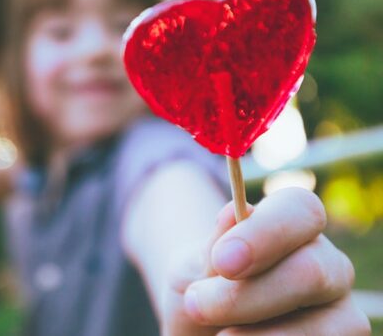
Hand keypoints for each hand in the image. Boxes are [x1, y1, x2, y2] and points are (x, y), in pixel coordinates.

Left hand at [161, 187, 370, 334]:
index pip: (301, 209)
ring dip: (255, 335)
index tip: (222, 261)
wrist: (202, 332)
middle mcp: (328, 263)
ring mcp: (340, 310)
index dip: (264, 233)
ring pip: (320, 325)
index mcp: (294, 226)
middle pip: (310, 271)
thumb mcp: (192, 268)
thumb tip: (233, 212)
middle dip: (246, 295)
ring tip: (219, 335)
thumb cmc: (201, 291)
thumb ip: (212, 247)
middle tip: (197, 306)